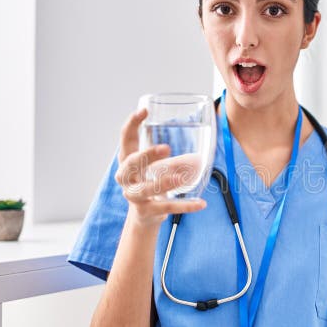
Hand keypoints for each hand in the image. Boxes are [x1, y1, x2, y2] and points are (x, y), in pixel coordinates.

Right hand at [115, 108, 206, 226]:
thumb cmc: (151, 181)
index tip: (144, 111)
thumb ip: (168, 152)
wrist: (144, 215)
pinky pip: (166, 207)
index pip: (125, 138)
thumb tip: (200, 134)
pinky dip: (184, 206)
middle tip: (166, 148)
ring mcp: (134, 195)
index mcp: (127, 160)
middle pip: (131, 164)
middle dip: (146, 155)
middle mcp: (126, 177)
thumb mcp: (155, 164)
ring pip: (146, 189)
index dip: (132, 124)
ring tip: (181, 178)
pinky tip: (200, 204)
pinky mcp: (146, 211)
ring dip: (163, 183)